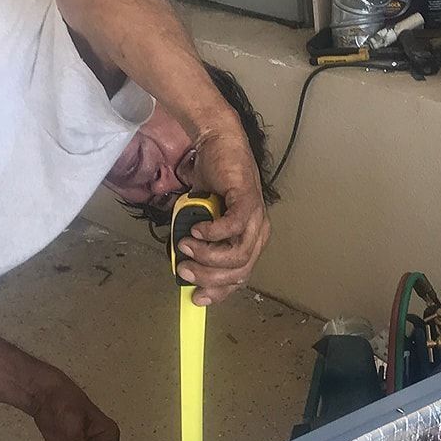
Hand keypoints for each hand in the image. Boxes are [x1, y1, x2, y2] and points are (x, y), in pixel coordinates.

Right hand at [176, 123, 269, 306]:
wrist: (217, 144)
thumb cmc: (210, 182)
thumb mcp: (199, 220)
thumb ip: (196, 242)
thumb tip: (182, 264)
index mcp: (249, 240)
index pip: (239, 277)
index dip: (218, 291)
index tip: (196, 297)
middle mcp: (257, 232)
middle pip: (239, 271)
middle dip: (208, 276)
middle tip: (184, 268)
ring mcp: (256, 217)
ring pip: (238, 254)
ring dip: (207, 255)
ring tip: (186, 245)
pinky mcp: (248, 199)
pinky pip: (234, 227)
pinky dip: (213, 233)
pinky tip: (198, 229)